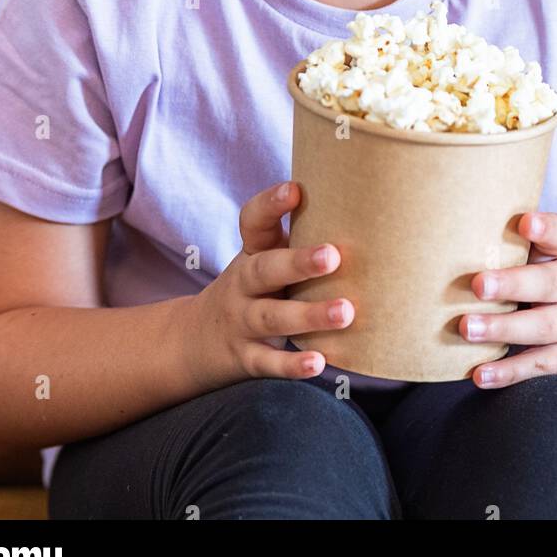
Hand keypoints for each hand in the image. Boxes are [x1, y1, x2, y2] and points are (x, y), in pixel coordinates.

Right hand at [182, 180, 353, 387]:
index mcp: (252, 253)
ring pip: (271, 317)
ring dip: (308, 315)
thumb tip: (363, 208)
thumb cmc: (253, 289)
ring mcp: (241, 322)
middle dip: (298, 262)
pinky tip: (320, 363)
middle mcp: (243, 284)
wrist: (194, 340)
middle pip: (265, 270)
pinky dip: (292, 366)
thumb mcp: (264, 258)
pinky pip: (268, 363)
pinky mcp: (245, 358)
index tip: (294, 190)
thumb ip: (300, 238)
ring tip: (345, 312)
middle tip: (332, 255)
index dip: (270, 204)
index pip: (253, 222)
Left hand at [461, 211, 556, 388]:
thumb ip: (507, 243)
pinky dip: (507, 372)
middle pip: (547, 283)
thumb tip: (447, 224)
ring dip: (501, 328)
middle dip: (512, 284)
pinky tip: (479, 374)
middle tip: (478, 285)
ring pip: (540, 327)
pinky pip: (535, 366)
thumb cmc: (542, 281)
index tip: (525, 222)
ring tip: (466, 328)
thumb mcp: (538, 257)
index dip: (545, 228)